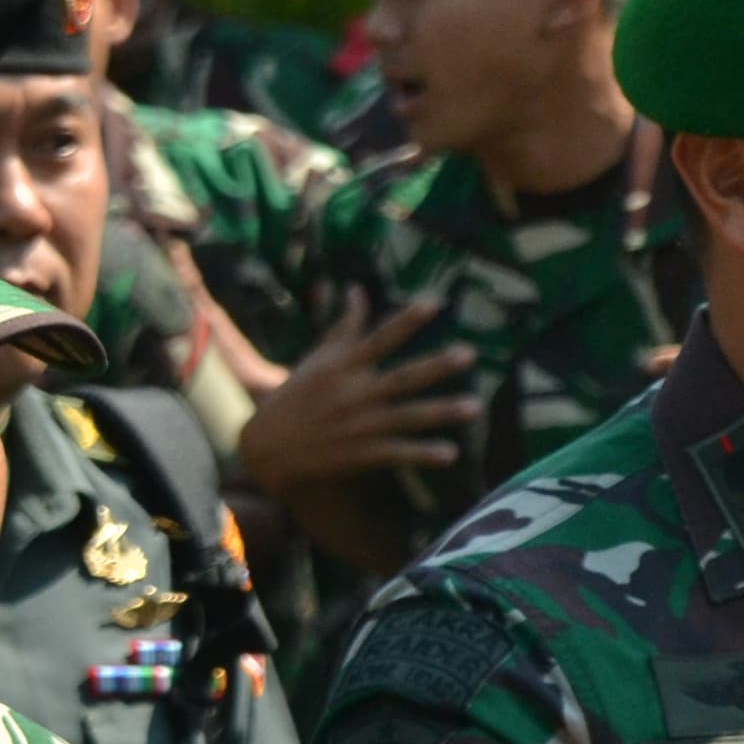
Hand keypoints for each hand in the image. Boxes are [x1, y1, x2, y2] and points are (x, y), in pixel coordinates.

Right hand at [231, 289, 479, 494]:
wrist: (268, 447)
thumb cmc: (297, 395)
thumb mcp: (318, 358)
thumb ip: (344, 326)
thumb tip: (357, 289)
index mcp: (343, 366)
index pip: (380, 338)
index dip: (406, 321)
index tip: (434, 303)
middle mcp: (355, 393)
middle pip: (401, 377)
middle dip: (435, 366)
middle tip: (468, 353)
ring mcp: (361, 424)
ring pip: (407, 416)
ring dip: (441, 412)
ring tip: (475, 407)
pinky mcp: (363, 453)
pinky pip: (398, 452)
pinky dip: (422, 454)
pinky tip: (451, 454)